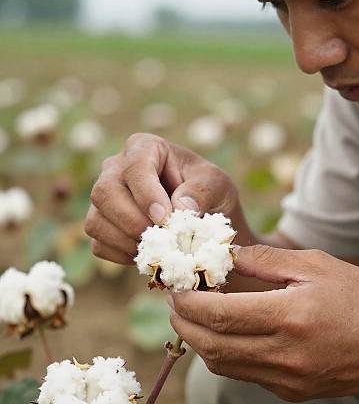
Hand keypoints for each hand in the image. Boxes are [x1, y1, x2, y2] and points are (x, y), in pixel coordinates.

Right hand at [85, 133, 244, 264]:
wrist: (204, 219)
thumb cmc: (209, 192)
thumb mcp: (217, 185)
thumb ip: (203, 191)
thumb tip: (180, 208)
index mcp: (145, 148)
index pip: (135, 165)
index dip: (146, 193)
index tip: (164, 217)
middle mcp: (116, 169)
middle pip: (105, 192)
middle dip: (132, 220)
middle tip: (161, 238)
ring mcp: (105, 199)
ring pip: (96, 221)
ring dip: (127, 242)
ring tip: (159, 249)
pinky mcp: (102, 226)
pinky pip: (99, 244)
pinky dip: (123, 255)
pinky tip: (150, 255)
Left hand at [169, 245, 358, 401]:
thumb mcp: (316, 265)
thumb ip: (266, 260)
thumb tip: (226, 254)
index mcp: (291, 316)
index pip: (220, 315)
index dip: (190, 301)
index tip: (177, 287)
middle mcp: (284, 354)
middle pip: (212, 346)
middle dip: (184, 323)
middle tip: (176, 300)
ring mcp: (287, 379)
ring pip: (222, 365)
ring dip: (199, 340)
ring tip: (193, 315)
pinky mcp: (291, 391)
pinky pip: (244, 374)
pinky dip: (224, 353)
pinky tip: (227, 332)